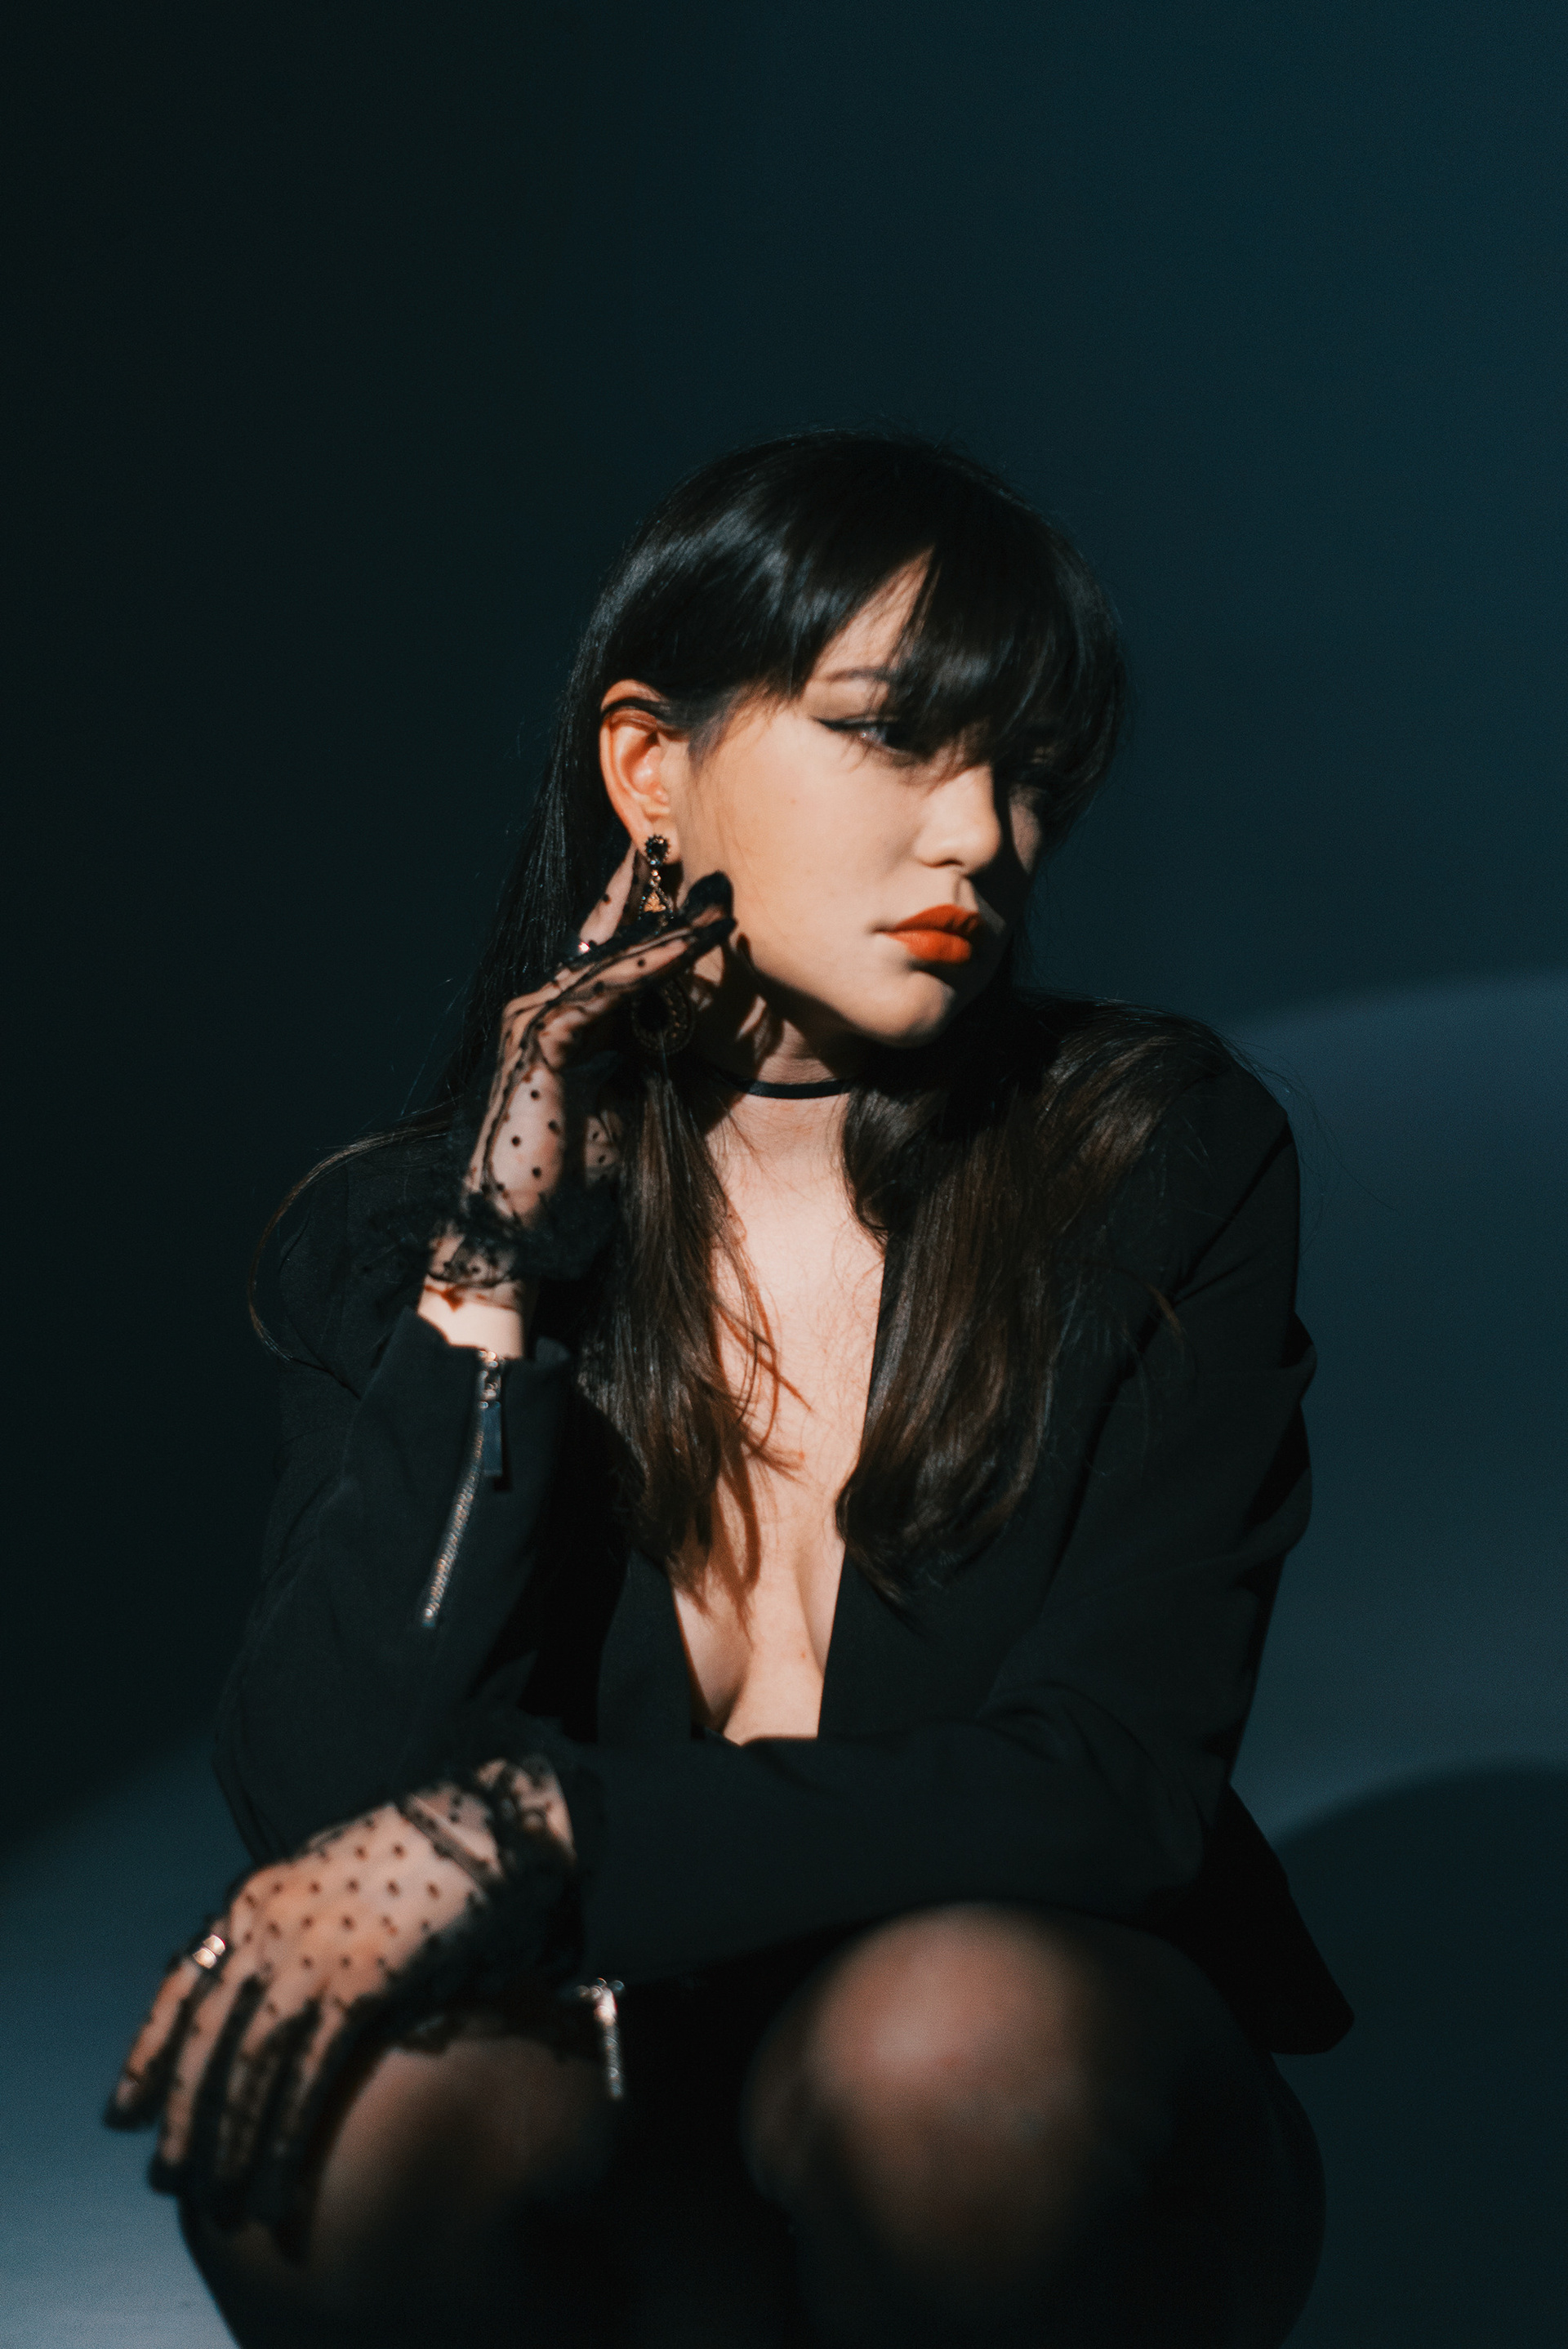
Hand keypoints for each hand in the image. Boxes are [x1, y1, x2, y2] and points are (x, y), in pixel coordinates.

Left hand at [106, 1759, 576, 2230]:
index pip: (182, 1983)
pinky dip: (285, 2135)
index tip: (123, 2115)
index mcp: (258, 1895)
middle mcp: (270, 1922)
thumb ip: (301, 1936)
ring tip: (222, 2201)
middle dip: (183, 2116)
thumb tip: (284, 2014)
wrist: (492, 1822)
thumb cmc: (426, 1856)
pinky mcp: (361, 1978)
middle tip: (169, 2180)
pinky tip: (277, 2182)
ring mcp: (312, 1949)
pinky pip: (307, 2073)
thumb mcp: (340, 1882)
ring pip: (249, 2064)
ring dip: (230, 2142)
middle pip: (207, 2036)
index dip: (148, 2053)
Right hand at [427, 844, 731, 1299]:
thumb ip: (643, 1065)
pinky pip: (604, 992)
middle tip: (705, 858)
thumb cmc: (569, 1182)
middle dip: (655, 896)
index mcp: (567, 1024)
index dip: (651, 913)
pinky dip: (648, 966)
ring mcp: (536, 1022)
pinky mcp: (538, 1043)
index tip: (694, 879)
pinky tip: (686, 944)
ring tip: (717, 897)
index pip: (613, 953)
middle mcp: (545, 1010)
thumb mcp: (624, 1109)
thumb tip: (683, 1039)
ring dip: (668, 926)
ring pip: (611, 958)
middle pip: (608, 938)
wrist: (518, 1233)